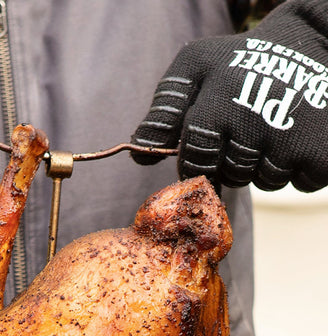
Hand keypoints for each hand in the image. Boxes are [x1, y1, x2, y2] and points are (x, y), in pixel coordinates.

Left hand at [131, 0, 327, 190]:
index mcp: (217, 106)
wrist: (312, 41)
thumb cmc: (242, 58)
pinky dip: (301, 166)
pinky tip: (300, 133)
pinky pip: (301, 182)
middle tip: (251, 123)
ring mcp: (288, 143)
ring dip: (269, 162)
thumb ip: (165, 110)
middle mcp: (252, 127)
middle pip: (232, 175)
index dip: (202, 157)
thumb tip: (139, 153)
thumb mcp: (196, 67)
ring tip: (277, 124)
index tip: (214, 140)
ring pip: (266, 181)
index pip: (195, 161)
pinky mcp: (319, 155)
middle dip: (238, 157)